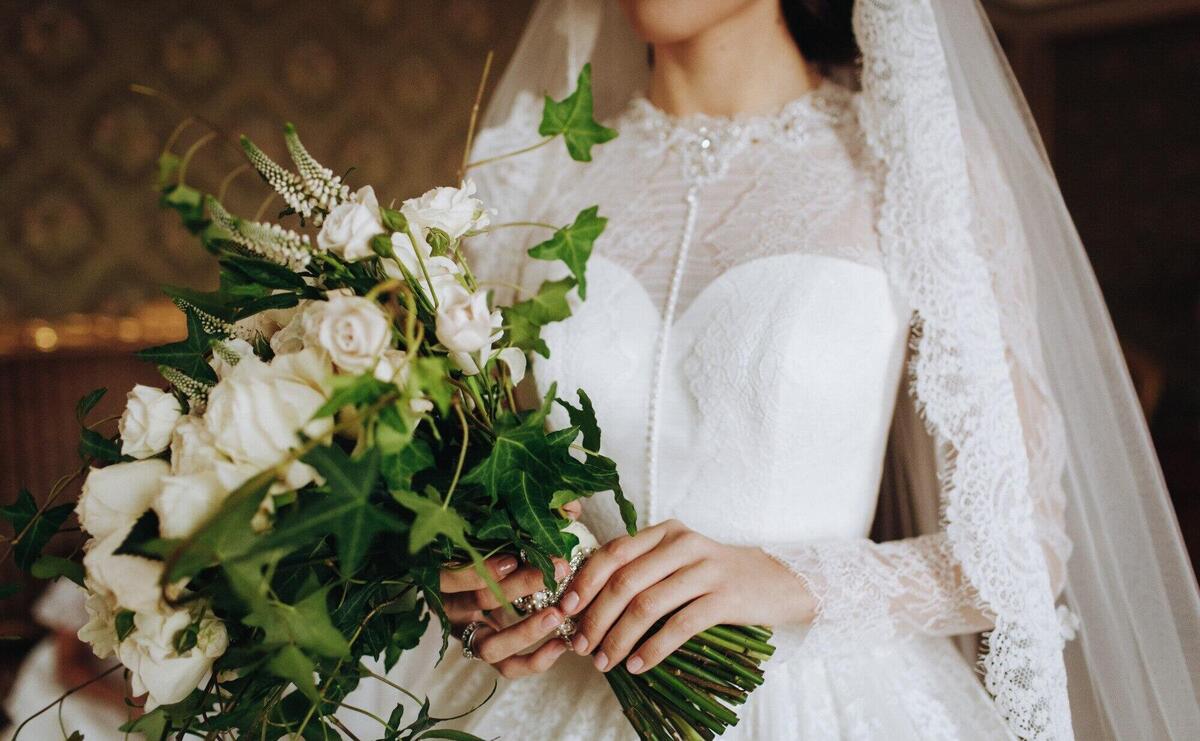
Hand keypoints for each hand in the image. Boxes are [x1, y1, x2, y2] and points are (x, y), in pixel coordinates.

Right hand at [438, 500, 583, 678]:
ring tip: (558, 614)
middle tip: (559, 570)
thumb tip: (570, 506)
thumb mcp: (498, 526)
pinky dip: (534, 660)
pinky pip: (507, 666)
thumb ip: (531, 514)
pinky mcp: (487, 650)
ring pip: (489, 646)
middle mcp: (450, 605)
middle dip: (521, 586)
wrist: (481, 576)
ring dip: (526, 631)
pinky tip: (561, 643)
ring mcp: (467, 632)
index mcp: (442, 569)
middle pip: (479, 601)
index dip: (479, 570)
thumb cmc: (489, 542)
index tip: (511, 559)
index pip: (450, 574)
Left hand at [560, 519, 813, 674]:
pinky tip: (637, 665)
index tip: (566, 611)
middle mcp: (683, 544)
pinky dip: (653, 649)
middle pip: (625, 581)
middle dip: (596, 618)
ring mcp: (705, 569)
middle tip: (582, 646)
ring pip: (647, 605)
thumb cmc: (716, 576)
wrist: (776, 581)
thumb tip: (588, 606)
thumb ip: (641, 570)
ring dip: (619, 638)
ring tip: (605, 661)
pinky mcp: (724, 598)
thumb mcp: (678, 560)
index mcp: (665, 531)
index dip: (585, 582)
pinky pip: (679, 626)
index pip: (613, 552)